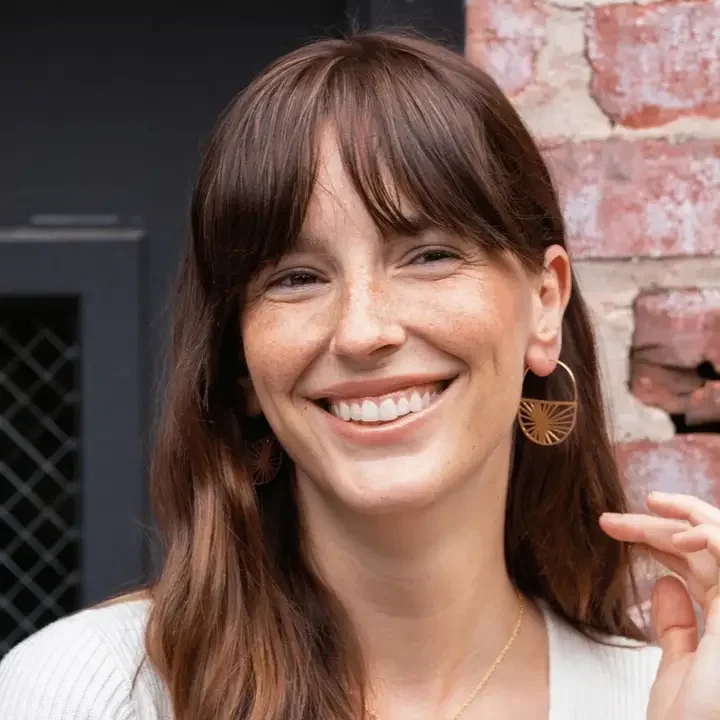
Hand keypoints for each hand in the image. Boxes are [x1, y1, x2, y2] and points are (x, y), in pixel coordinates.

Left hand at [600, 492, 719, 719]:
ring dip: (685, 516)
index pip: (697, 566)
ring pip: (719, 540)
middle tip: (610, 520)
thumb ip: (676, 625)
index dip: (659, 542)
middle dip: (659, 526)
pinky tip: (676, 537)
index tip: (616, 531)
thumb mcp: (677, 666)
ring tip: (648, 504)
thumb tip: (665, 582)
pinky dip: (708, 536)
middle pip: (705, 549)